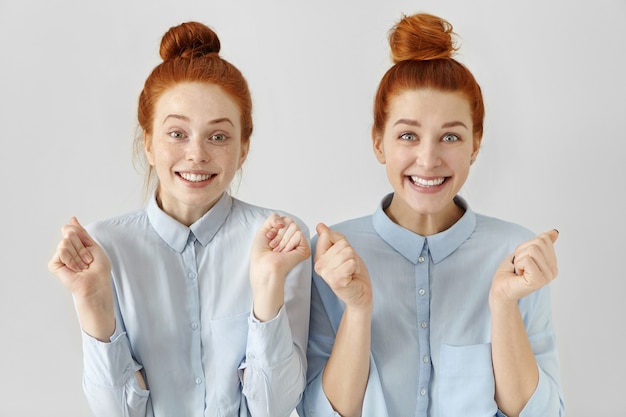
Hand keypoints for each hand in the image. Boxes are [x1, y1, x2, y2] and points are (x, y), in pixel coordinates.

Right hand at [48, 217, 114, 339]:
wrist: (96, 284)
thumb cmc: (99, 269)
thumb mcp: (93, 246)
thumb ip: (81, 233)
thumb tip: (71, 220)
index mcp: (77, 245)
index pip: (74, 230)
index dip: (79, 232)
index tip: (89, 247)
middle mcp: (67, 250)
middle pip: (70, 233)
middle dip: (82, 247)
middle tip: (87, 260)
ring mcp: (60, 257)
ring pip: (66, 241)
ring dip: (79, 254)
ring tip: (82, 266)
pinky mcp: (54, 265)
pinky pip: (60, 251)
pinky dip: (72, 259)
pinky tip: (75, 269)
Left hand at [250, 213, 310, 283]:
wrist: (264, 266)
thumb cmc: (261, 254)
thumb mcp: (263, 229)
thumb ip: (274, 217)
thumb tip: (283, 221)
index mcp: (284, 233)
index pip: (285, 218)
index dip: (274, 227)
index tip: (269, 238)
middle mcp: (292, 237)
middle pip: (290, 221)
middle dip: (279, 233)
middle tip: (275, 247)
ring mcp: (299, 243)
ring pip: (294, 226)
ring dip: (283, 240)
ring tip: (280, 251)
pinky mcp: (305, 249)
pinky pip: (299, 234)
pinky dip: (290, 243)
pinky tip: (287, 252)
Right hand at [314, 223, 371, 311]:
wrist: (360, 293)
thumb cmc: (352, 273)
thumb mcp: (343, 250)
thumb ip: (332, 237)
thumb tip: (320, 226)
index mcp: (318, 257)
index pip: (327, 235)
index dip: (342, 242)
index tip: (342, 255)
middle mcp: (319, 265)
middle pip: (342, 244)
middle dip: (351, 254)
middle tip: (348, 266)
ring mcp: (326, 273)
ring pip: (347, 252)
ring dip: (354, 261)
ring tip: (350, 271)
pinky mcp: (336, 280)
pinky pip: (351, 262)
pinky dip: (356, 268)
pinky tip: (351, 276)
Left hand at [490, 229, 558, 304]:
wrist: (500, 289)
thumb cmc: (511, 272)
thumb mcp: (526, 252)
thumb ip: (541, 244)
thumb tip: (554, 232)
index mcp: (552, 264)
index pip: (544, 239)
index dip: (526, 245)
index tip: (523, 259)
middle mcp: (553, 271)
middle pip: (538, 243)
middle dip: (522, 251)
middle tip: (519, 265)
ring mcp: (547, 277)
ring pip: (532, 250)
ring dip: (519, 258)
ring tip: (519, 270)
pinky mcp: (538, 281)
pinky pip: (527, 260)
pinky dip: (518, 264)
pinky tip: (519, 275)